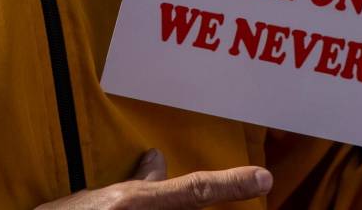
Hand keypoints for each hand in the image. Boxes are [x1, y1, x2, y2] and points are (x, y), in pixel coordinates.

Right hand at [37, 149, 272, 207]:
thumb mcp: (99, 199)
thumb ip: (137, 183)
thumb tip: (157, 158)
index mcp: (135, 202)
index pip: (195, 191)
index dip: (231, 184)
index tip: (263, 179)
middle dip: (185, 203)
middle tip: (170, 193)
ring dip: (166, 209)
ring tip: (119, 200)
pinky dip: (159, 209)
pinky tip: (131, 206)